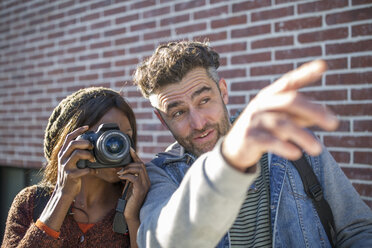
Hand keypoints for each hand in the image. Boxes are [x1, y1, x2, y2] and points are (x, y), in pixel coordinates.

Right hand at [56, 126, 95, 197]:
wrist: (64, 191)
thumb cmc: (71, 175)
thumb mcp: (70, 162)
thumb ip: (75, 153)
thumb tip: (90, 145)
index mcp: (63, 153)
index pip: (68, 137)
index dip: (78, 130)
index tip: (87, 127)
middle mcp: (62, 158)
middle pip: (73, 144)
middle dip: (85, 143)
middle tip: (92, 147)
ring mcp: (65, 167)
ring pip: (77, 154)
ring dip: (89, 155)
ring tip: (93, 160)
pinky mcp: (70, 175)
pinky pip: (83, 169)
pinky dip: (91, 170)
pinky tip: (94, 171)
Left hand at [117, 148, 150, 220]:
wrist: (131, 214)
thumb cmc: (129, 201)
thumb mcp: (130, 187)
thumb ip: (130, 178)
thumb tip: (123, 169)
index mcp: (145, 179)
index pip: (142, 164)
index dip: (136, 156)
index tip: (130, 149)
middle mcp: (147, 181)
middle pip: (141, 165)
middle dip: (130, 162)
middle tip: (121, 167)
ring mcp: (144, 185)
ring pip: (138, 169)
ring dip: (127, 169)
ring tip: (120, 173)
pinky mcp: (140, 189)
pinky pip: (134, 177)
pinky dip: (126, 175)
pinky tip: (120, 177)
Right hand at [222, 60, 338, 170]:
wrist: (234, 149)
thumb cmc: (262, 130)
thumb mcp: (279, 120)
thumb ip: (299, 116)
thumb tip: (324, 114)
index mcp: (269, 96)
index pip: (288, 82)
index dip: (304, 74)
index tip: (323, 66)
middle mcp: (261, 104)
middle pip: (290, 101)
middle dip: (313, 111)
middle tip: (334, 124)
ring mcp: (253, 120)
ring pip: (282, 124)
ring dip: (303, 137)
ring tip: (318, 150)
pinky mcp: (249, 137)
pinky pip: (269, 141)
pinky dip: (285, 147)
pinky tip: (296, 154)